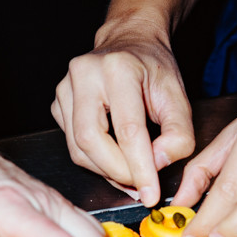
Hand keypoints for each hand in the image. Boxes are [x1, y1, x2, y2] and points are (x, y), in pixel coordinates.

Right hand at [51, 36, 194, 205]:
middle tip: (140, 185)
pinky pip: (72, 145)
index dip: (139, 167)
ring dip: (106, 171)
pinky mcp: (57, 104)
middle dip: (118, 172)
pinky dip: (95, 162)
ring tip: (131, 174)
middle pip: (91, 141)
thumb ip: (178, 134)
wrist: (129, 43)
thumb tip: (156, 165)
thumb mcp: (179, 97)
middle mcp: (84, 74)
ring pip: (78, 149)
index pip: (127, 129)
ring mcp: (65, 88)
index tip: (151, 193)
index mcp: (118, 68)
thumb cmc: (153, 70)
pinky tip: (114, 159)